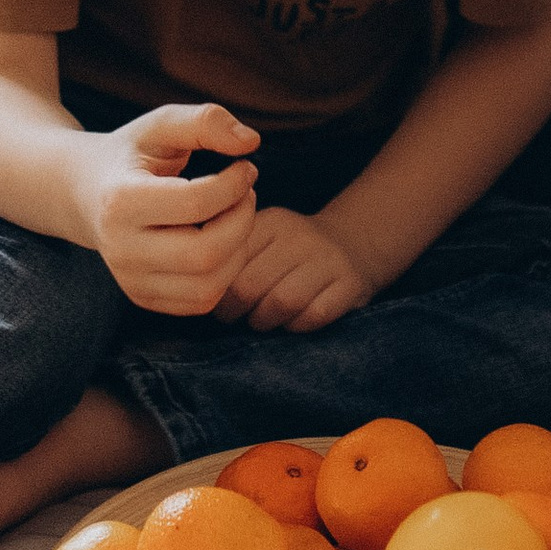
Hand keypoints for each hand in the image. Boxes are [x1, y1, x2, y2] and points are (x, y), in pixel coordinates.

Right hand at [85, 106, 261, 317]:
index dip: (235, 183)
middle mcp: (120, 249)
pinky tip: (219, 239)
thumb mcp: (161, 125)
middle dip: (242, 220)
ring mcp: (129, 280)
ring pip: (208, 285)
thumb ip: (205, 121)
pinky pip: (202, 300)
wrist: (84, 192)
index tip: (245, 166)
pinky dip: (225, 271)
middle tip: (246, 193)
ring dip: (239, 248)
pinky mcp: (142, 297)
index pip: (196, 203)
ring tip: (235, 215)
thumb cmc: (131, 155)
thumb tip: (251, 142)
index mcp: (119, 202)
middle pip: (205, 253)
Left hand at [217, 208, 375, 335]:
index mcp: (271, 223)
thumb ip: (234, 257)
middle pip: (251, 285)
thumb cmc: (291, 251)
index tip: (217, 300)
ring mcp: (328, 260)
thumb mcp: (264, 237)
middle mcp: (300, 237)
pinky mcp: (350, 283)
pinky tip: (291, 322)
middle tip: (235, 317)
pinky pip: (314, 316)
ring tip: (261, 321)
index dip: (216, 290)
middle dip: (235, 312)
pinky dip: (296, 326)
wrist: (353, 243)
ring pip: (282, 302)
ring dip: (264, 322)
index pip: (229, 261)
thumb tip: (197, 292)